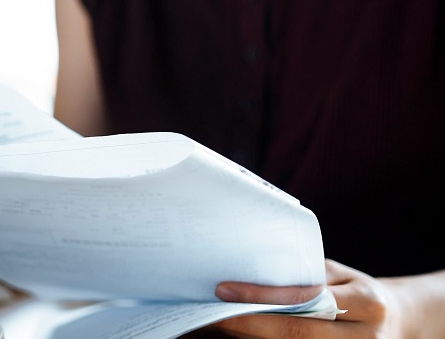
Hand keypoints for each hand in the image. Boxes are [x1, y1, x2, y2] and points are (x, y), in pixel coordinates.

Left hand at [208, 259, 408, 337]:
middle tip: (212, 314)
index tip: (224, 290)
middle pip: (294, 334)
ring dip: (251, 338)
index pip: (305, 300)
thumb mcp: (340, 274)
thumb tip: (251, 272)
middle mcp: (363, 336)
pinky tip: (239, 335)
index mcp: (366, 302)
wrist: (393, 320)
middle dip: (247, 324)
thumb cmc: (355, 290)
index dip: (262, 296)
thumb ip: (305, 275)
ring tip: (218, 325)